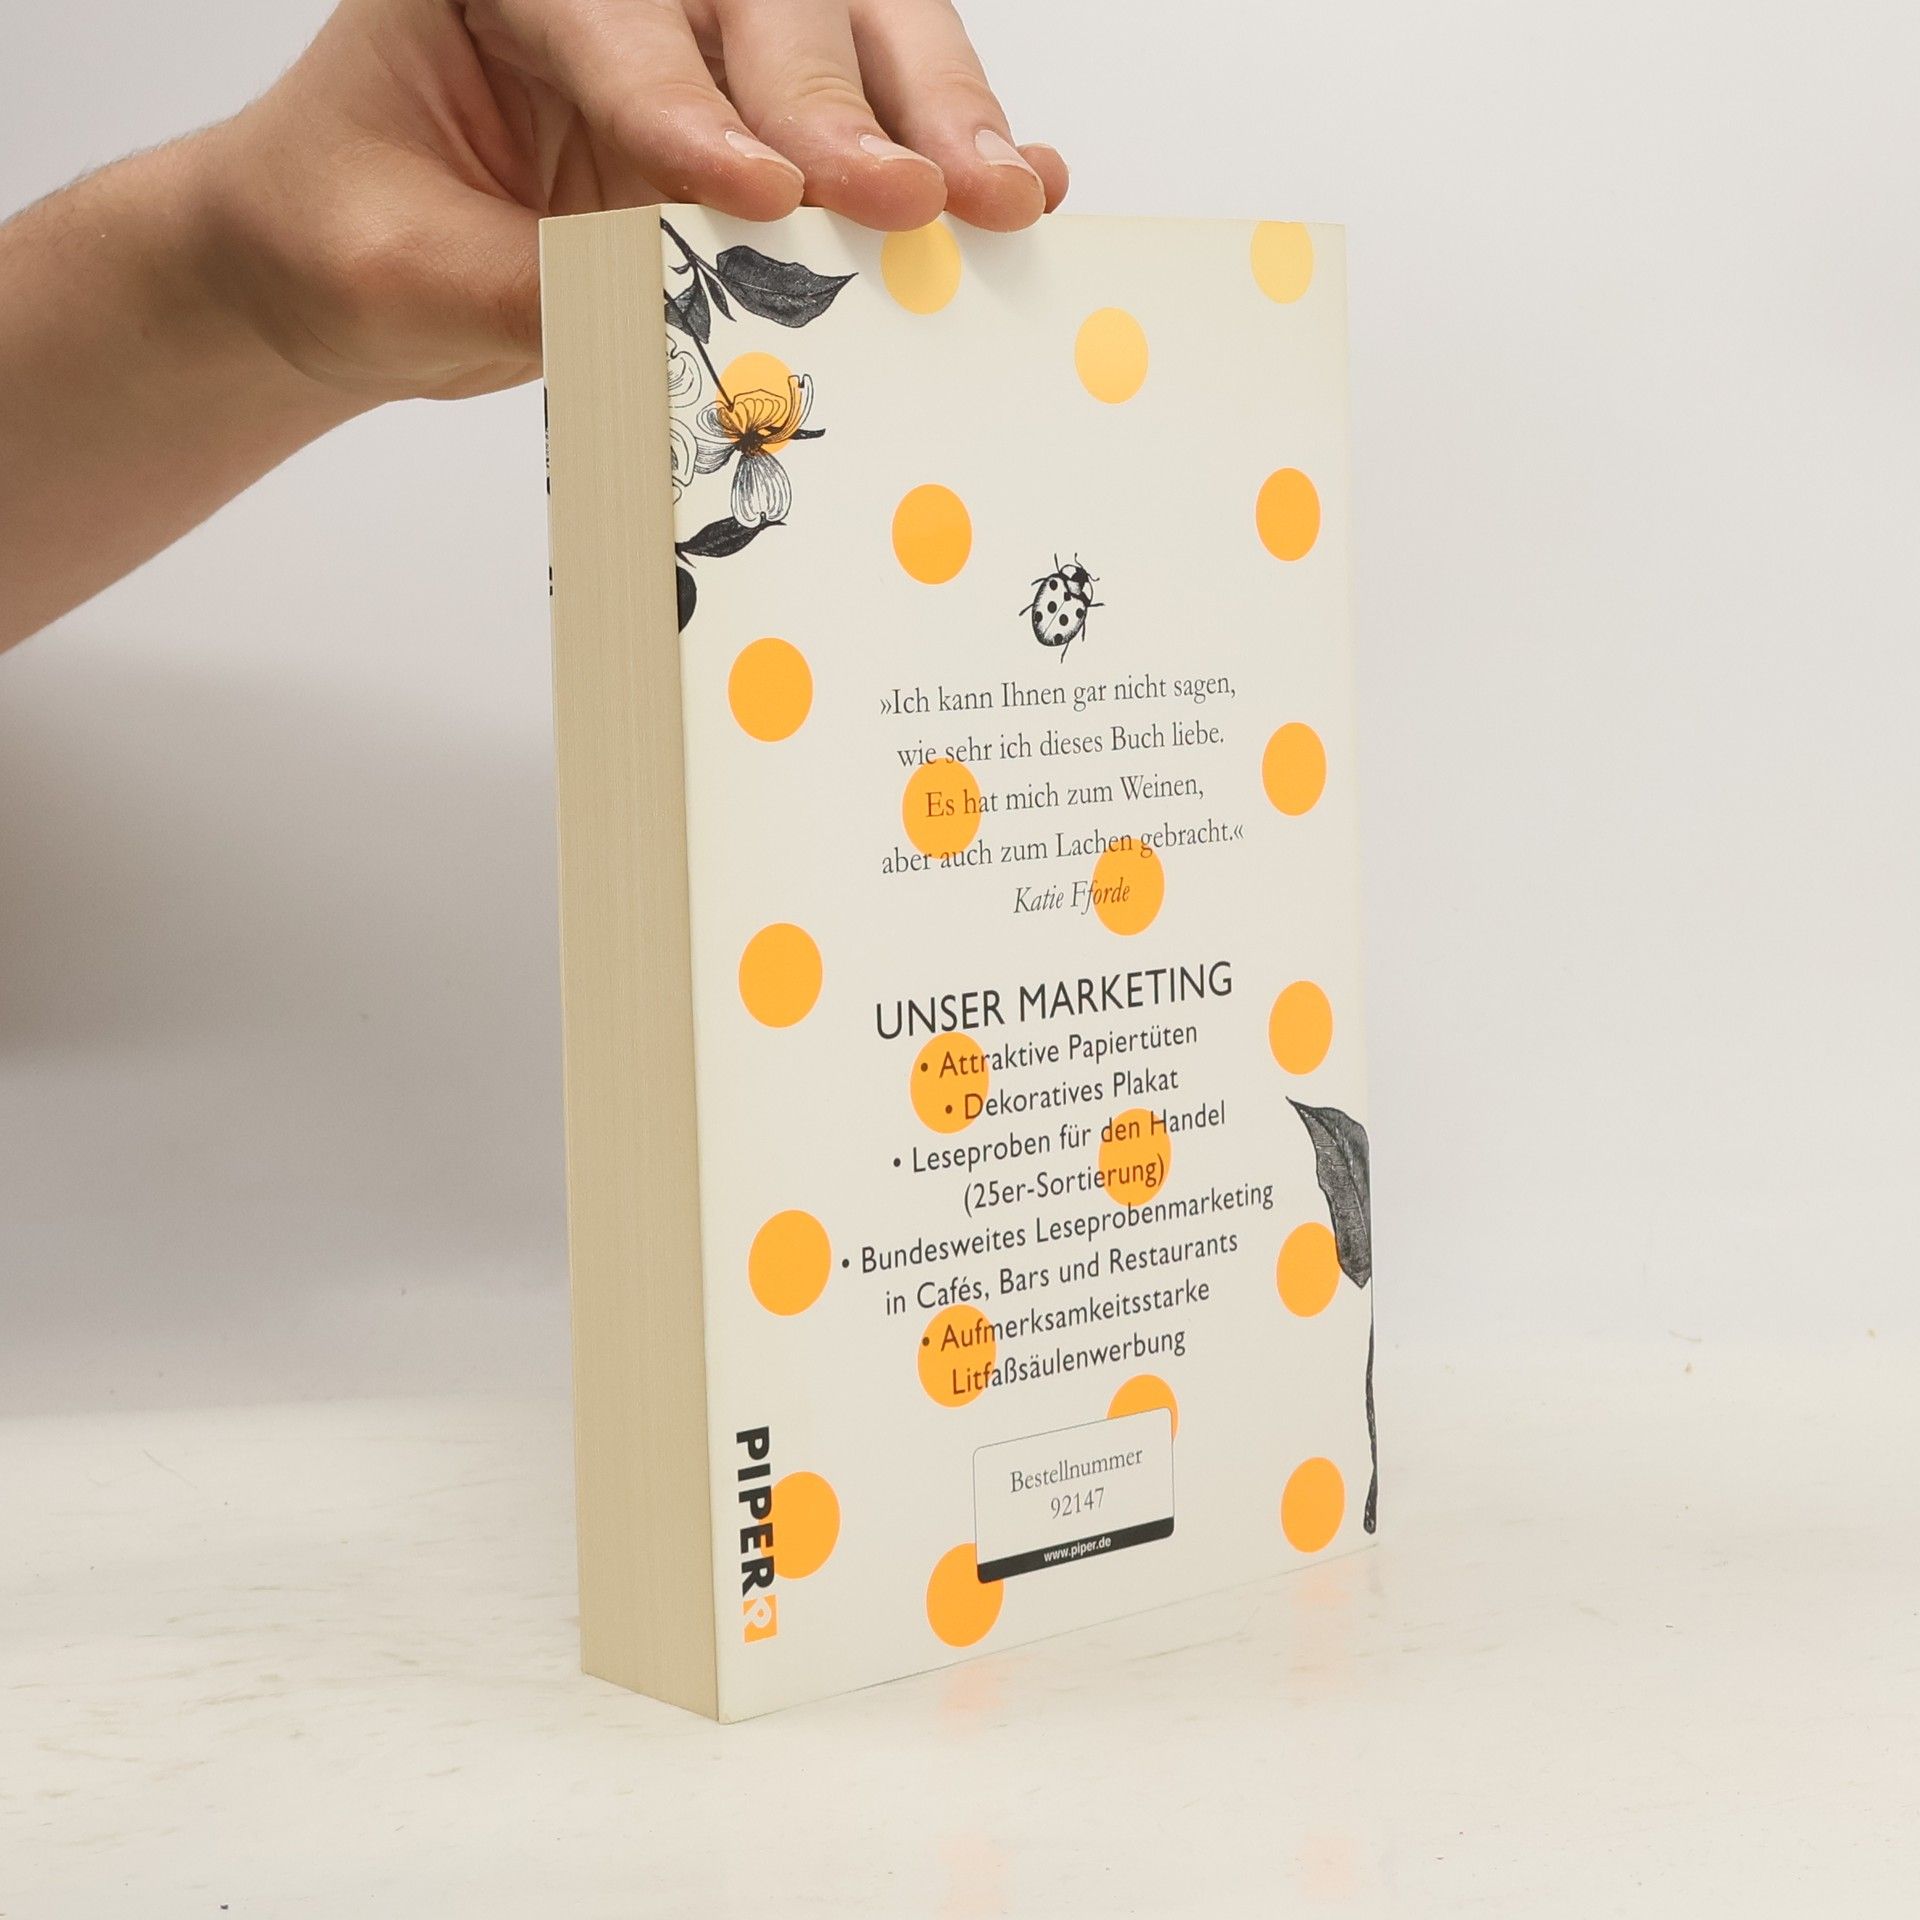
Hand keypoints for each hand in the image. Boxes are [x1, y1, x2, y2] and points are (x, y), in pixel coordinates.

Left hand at [201, 0, 1068, 402]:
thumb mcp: (394, 274)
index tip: (760, 200)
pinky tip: (1020, 189)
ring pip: (853, 33)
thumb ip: (519, 289)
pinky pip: (877, 116)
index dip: (686, 112)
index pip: (611, 23)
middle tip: (915, 198)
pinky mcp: (767, 125)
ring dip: (936, 115)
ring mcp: (709, 47)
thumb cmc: (351, 235)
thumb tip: (668, 324)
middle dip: (845, 107)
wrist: (356, 258)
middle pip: (767, 4)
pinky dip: (948, 149)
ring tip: (1000, 197)